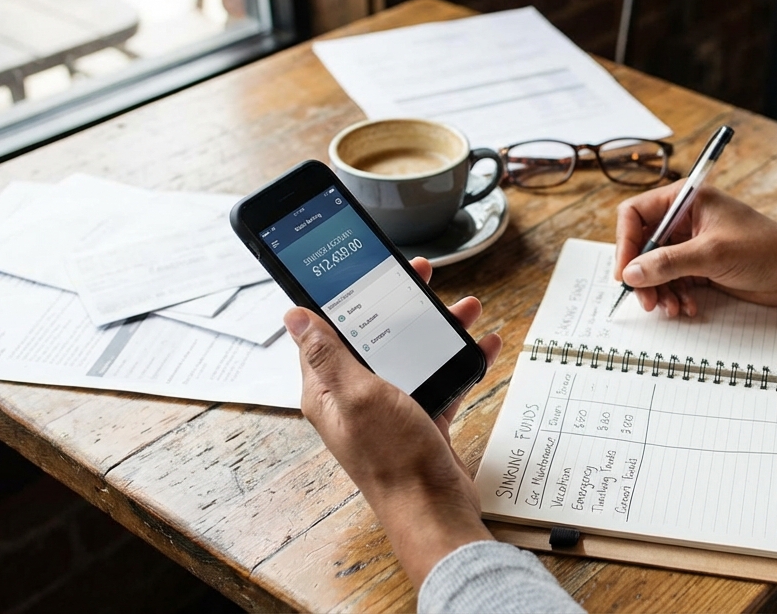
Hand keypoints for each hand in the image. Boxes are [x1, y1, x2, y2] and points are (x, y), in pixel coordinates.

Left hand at [285, 257, 500, 583]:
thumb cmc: (392, 459)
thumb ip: (328, 354)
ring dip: (438, 329)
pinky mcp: (420, 419)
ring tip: (465, 307)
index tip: (364, 267)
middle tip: (420, 275)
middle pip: (374, 335)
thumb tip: (294, 315)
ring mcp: (389, 408)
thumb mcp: (357, 395)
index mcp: (328, 389)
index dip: (343, 296)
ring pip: (411, 353)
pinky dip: (460, 361)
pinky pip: (440, 379)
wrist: (433, 509)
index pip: (326, 331)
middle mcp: (355, 397)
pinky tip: (482, 345)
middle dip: (400, 304)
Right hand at [615, 184, 776, 315]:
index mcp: (686, 199)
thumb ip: (668, 263)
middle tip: (646, 300)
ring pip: (656, 267)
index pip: (635, 214)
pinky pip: (673, 281)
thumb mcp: (711, 254)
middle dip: (642, 274)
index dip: (625, 243)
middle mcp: (685, 219)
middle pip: (642, 245)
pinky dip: (675, 296)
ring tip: (670, 308)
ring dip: (659, 290)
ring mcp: (692, 244)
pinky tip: (688, 307)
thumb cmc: (763, 249)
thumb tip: (631, 273)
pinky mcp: (700, 266)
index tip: (625, 272)